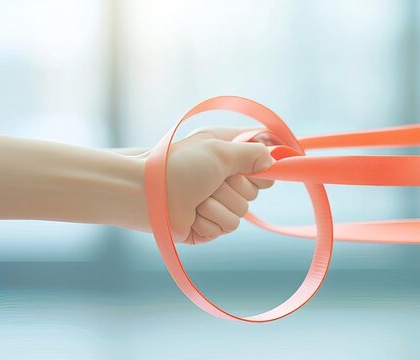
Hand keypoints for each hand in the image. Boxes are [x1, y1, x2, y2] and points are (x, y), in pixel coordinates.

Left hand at [155, 127, 274, 243]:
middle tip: (210, 182)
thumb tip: (272, 162)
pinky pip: (224, 228)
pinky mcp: (208, 226)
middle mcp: (224, 180)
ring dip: (217, 205)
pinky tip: (192, 214)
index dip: (259, 171)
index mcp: (227, 158)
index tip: (251, 169)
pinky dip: (207, 220)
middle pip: (253, 193)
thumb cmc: (178, 166)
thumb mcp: (219, 150)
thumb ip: (252, 153)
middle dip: (232, 189)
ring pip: (240, 214)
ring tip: (196, 199)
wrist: (146, 194)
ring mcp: (217, 205)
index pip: (262, 167)